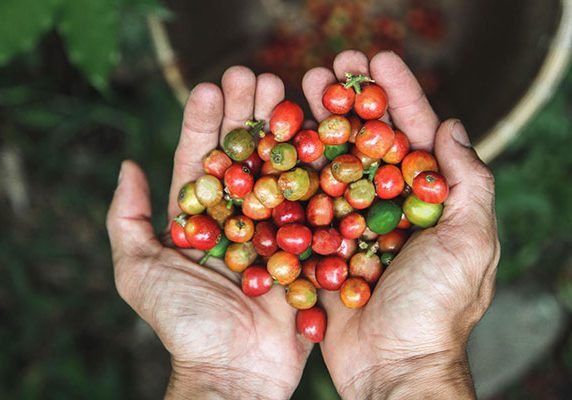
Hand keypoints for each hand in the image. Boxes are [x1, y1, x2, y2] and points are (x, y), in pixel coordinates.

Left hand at [106, 68, 311, 398]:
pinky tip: (319, 134)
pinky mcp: (305, 243)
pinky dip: (314, 169)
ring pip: (277, 168)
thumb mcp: (138, 271)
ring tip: (286, 90)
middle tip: (255, 74)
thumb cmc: (184, 323)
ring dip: (281, 129)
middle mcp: (237, 216)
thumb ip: (127, 219)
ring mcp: (273, 227)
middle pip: (242, 156)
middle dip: (247, 115)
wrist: (236, 370)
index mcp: (199, 217)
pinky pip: (311, 201)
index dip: (205, 122)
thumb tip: (127, 164)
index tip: (212, 86)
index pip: (200, 158)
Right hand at [302, 51, 499, 398]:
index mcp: (427, 200)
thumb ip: (465, 184)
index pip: (413, 133)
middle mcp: (389, 205)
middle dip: (349, 100)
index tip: (375, 59)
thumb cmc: (435, 308)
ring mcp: (353, 223)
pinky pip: (307, 201)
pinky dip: (294, 172)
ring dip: (318, 125)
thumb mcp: (469, 242)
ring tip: (297, 88)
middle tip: (329, 62)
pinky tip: (278, 143)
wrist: (392, 367)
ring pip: (333, 163)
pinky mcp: (324, 243)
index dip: (397, 93)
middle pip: (367, 140)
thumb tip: (450, 128)